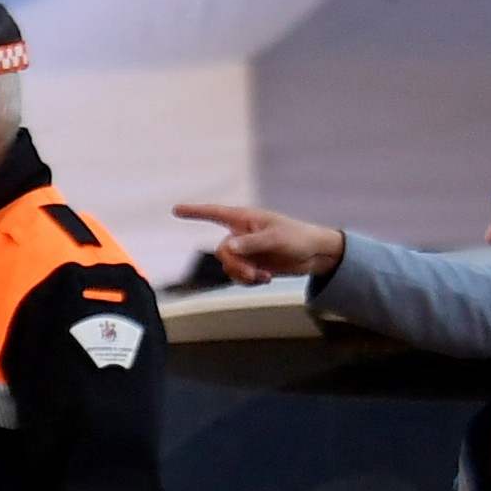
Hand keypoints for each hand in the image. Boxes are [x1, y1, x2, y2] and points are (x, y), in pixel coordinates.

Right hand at [173, 202, 346, 283]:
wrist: (315, 254)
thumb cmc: (298, 238)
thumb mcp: (275, 239)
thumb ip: (250, 243)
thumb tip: (226, 248)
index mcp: (245, 219)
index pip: (214, 213)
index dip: (194, 212)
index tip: (175, 209)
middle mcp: (241, 234)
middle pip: (222, 251)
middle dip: (235, 265)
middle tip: (252, 274)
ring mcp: (246, 250)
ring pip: (229, 266)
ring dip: (243, 275)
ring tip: (262, 278)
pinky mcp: (253, 264)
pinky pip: (238, 276)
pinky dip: (249, 281)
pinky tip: (265, 279)